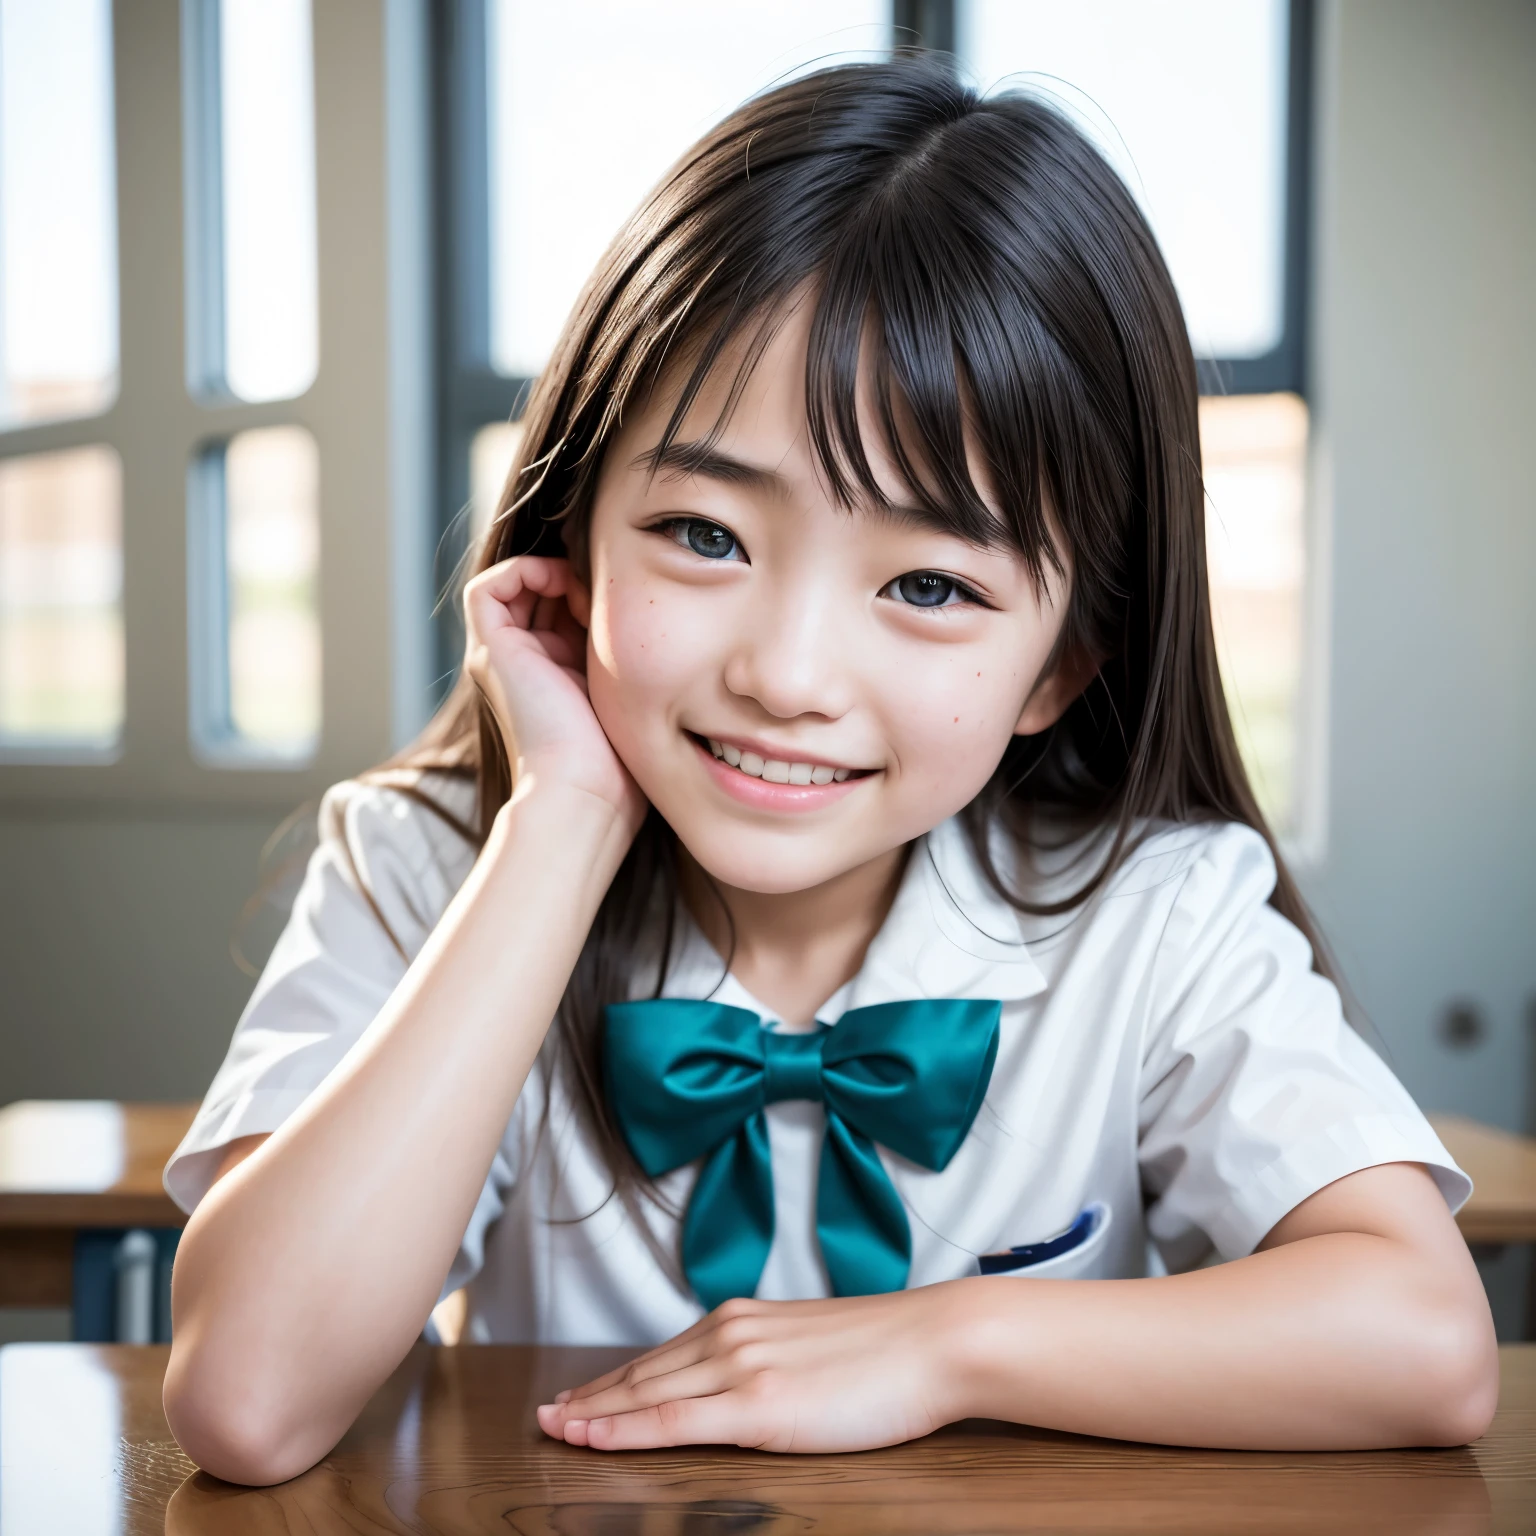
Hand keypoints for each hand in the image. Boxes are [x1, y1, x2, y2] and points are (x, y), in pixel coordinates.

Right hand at [462, 556, 645, 832]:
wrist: (587, 789)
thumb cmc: (620, 756)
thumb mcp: (626, 692)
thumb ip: (626, 657)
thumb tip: (657, 622)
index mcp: (553, 674)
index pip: (564, 609)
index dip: (592, 591)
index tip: (626, 599)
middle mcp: (521, 663)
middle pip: (540, 593)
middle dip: (575, 578)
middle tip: (610, 588)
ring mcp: (501, 657)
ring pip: (514, 586)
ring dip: (552, 571)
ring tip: (588, 588)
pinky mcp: (490, 652)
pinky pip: (487, 588)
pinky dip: (522, 570)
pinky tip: (562, 585)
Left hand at [535, 1287, 969, 1452]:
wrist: (935, 1342)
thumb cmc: (889, 1351)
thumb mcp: (811, 1348)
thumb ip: (768, 1359)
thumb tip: (743, 1384)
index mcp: (744, 1319)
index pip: (661, 1355)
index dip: (614, 1380)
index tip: (577, 1396)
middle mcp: (731, 1334)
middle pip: (642, 1373)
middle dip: (590, 1397)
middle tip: (545, 1415)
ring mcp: (741, 1366)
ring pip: (645, 1394)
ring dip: (592, 1413)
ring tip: (553, 1428)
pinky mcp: (758, 1403)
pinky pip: (673, 1419)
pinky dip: (624, 1430)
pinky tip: (591, 1437)